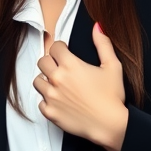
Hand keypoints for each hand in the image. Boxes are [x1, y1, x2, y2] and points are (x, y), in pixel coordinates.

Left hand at [35, 23, 128, 150]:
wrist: (109, 125)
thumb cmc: (112, 96)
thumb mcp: (112, 66)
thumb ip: (103, 44)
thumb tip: (98, 26)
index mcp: (70, 65)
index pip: (54, 48)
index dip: (61, 48)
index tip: (65, 53)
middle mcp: (57, 79)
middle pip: (42, 62)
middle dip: (51, 62)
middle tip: (60, 68)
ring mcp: (51, 96)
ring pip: (37, 81)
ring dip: (46, 81)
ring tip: (58, 85)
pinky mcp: (49, 112)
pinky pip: (40, 102)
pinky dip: (47, 100)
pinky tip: (59, 101)